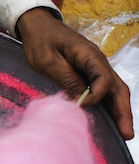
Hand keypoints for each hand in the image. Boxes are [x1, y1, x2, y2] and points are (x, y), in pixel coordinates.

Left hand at [17, 8, 132, 139]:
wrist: (38, 28)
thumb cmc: (41, 42)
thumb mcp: (48, 61)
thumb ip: (66, 79)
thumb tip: (80, 101)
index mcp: (89, 56)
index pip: (103, 79)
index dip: (96, 96)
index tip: (81, 106)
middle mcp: (98, 62)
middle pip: (117, 88)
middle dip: (123, 111)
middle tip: (127, 134)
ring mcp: (95, 68)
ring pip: (114, 91)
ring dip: (120, 111)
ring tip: (124, 132)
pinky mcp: (88, 74)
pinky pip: (104, 91)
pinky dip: (108, 106)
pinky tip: (109, 121)